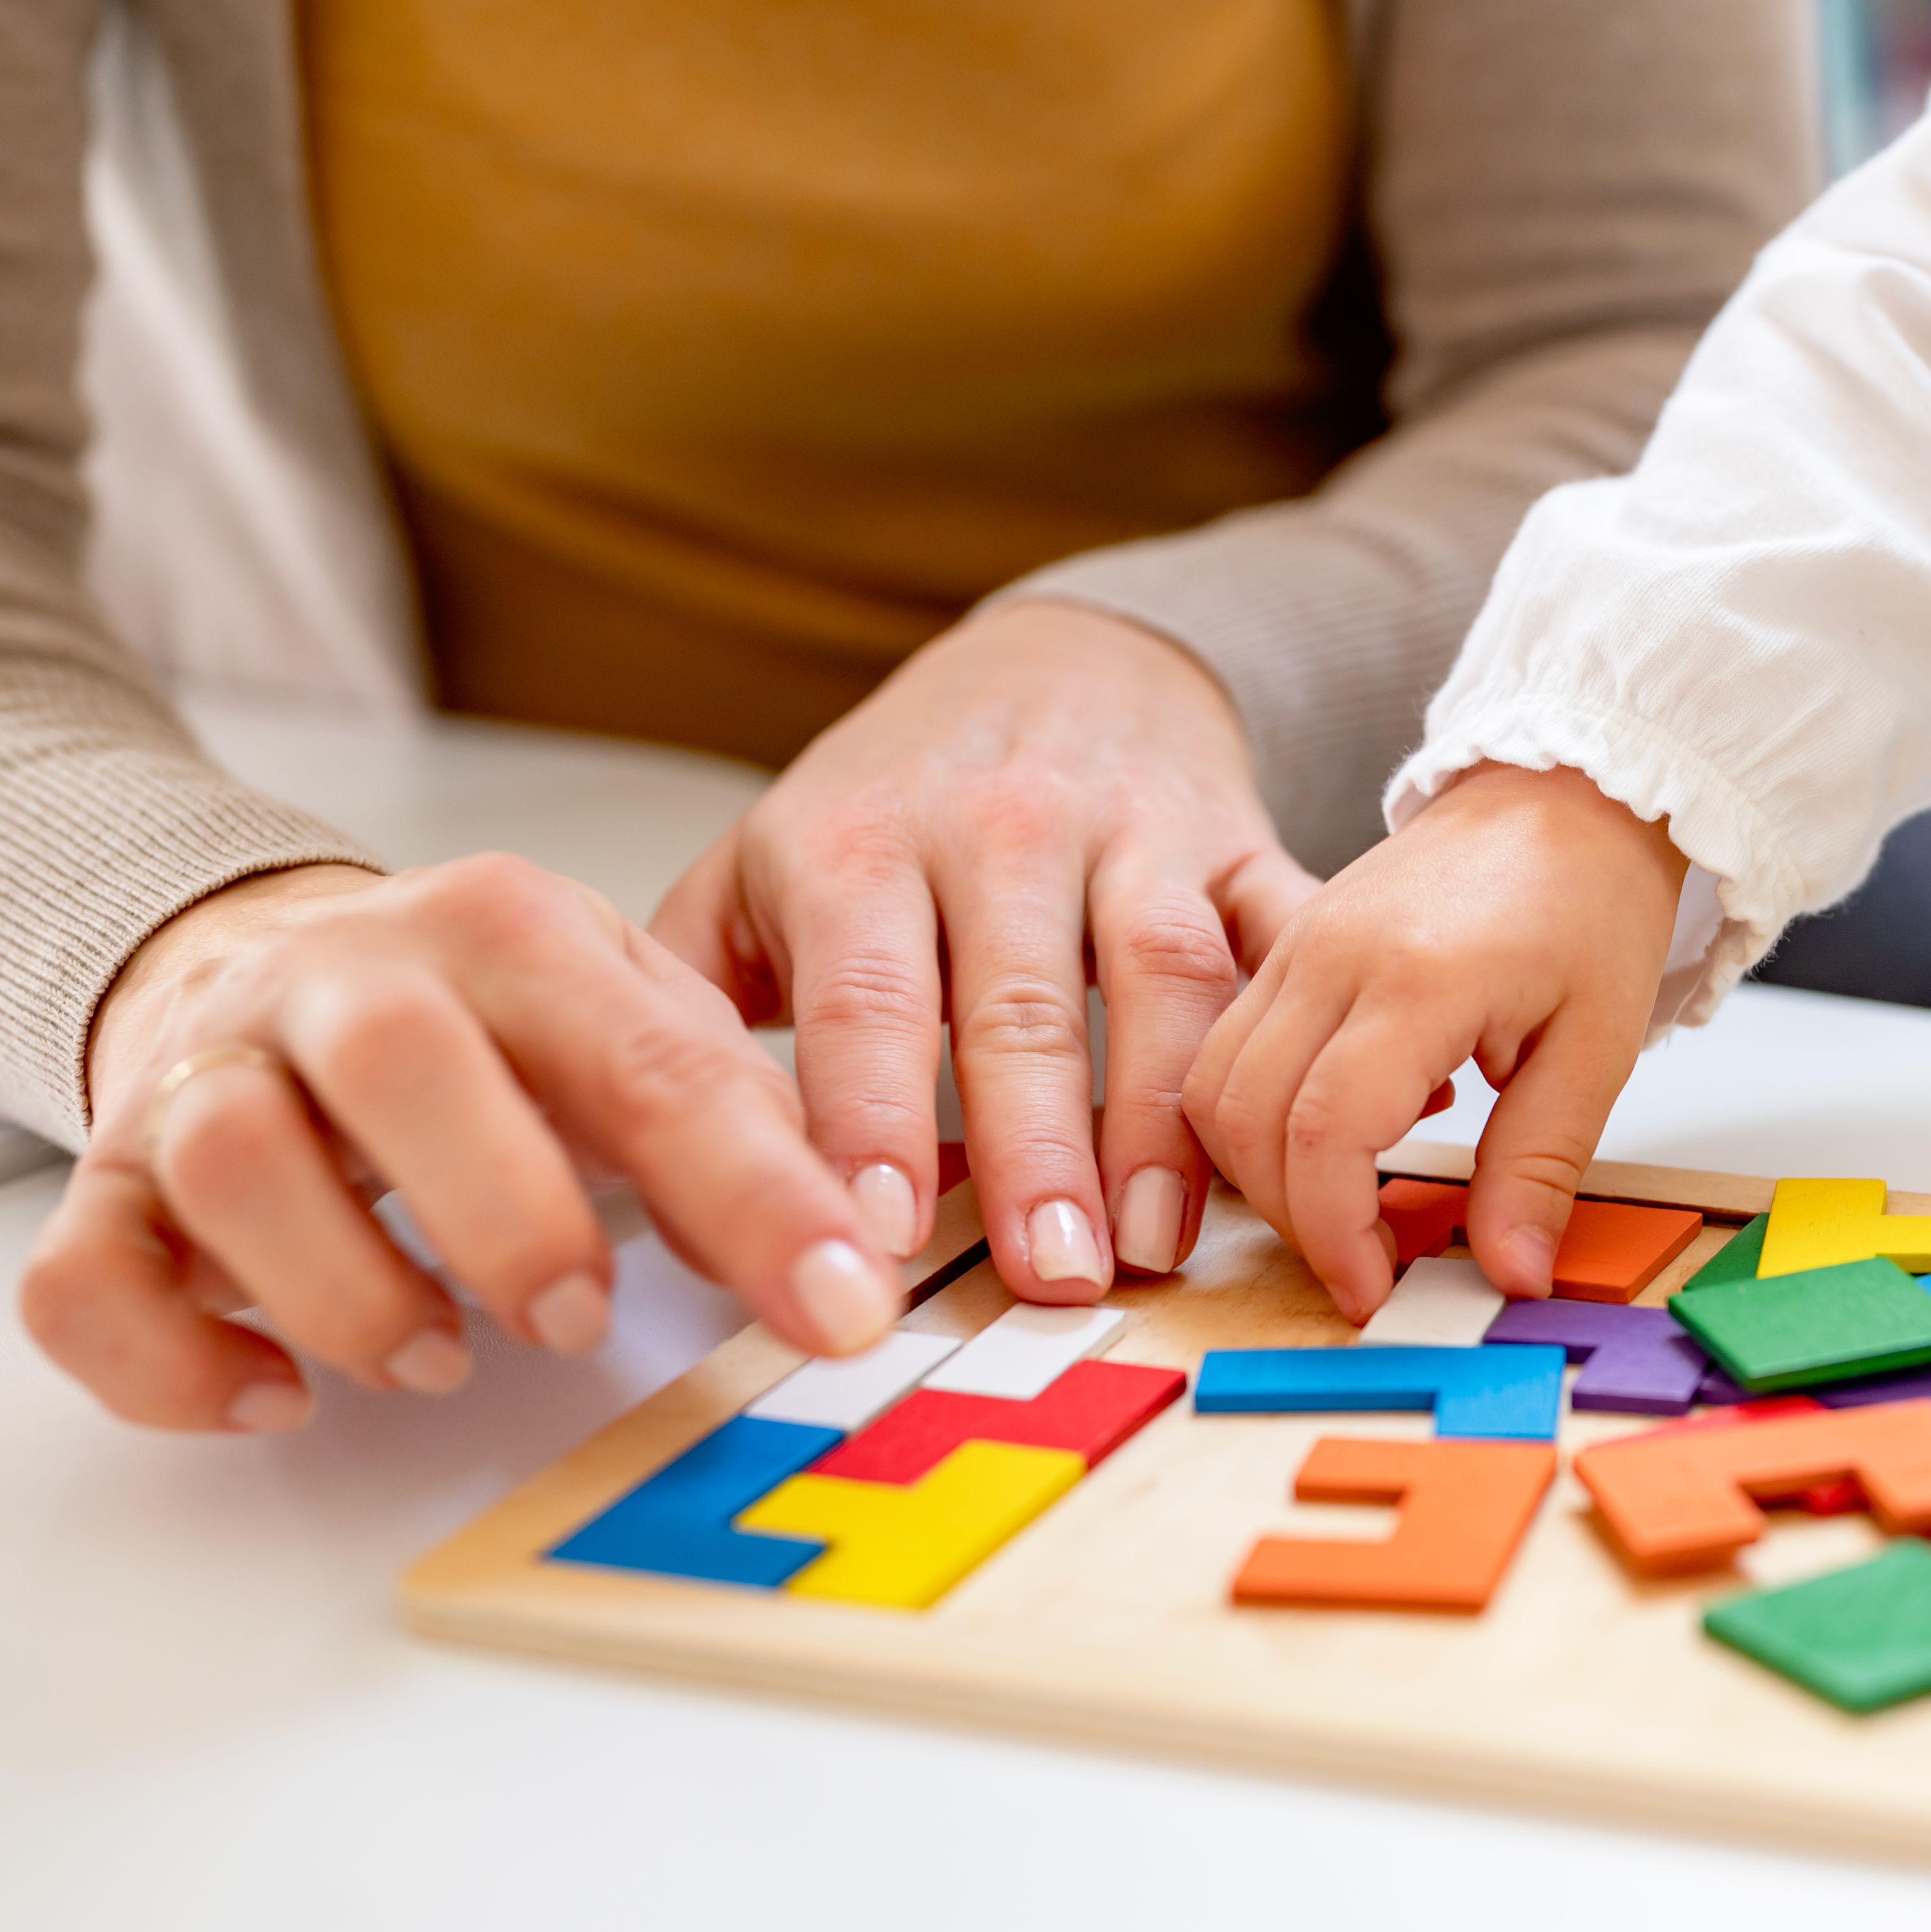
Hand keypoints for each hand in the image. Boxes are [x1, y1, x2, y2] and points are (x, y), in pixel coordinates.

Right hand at [22, 857, 897, 1431]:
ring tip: (438, 1359)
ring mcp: (208, 1075)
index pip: (649, 1059)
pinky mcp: (106, 1182)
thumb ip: (737, 1124)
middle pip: (405, 1067)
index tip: (842, 1304)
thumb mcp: (634, 1025)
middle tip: (579, 1319)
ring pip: (236, 1164)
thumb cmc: (492, 1025)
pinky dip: (172, 1358)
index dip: (758, 1194)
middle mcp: (343, 982)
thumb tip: (849, 1252)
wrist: (268, 961)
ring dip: (348, 1288)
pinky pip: (82, 1278)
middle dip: (508, 1212)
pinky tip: (276, 1393)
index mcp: (504, 932)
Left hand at [652, 602, 1318, 1303]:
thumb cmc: (896, 801)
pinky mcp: (1241, 841)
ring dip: (1168, 1119)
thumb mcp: (757, 866)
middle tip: (1046, 1275)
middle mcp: (1000, 826)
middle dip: (1036, 1149)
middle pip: (1024, 1003)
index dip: (870, 1115)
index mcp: (861, 841)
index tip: (873, 1231)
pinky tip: (1312, 1125)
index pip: (864, 993)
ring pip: (1165, 978)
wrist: (1066, 656)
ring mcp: (1135, 830)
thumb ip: (682, 1001)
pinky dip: (1305, 1029)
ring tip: (1153, 1238)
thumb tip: (618, 1162)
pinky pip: (1284, 937)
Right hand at [1184, 763, 1685, 1322]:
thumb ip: (1540, 1166)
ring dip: (1260, 1172)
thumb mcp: (1595, 1048)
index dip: (1336, 1233)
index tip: (1374, 1290)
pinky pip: (1228, 1049)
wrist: (1565, 789)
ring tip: (1345, 1211)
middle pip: (1247, 1118)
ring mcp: (1299, 945)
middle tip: (1364, 1264)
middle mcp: (1333, 955)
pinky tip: (1336, 1138)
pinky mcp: (1288, 946)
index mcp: (1419, 977)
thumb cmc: (1590, 901)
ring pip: (1214, 1087)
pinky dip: (1256, 1117)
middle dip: (1293, 1217)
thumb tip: (1511, 1273)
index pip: (1327, 1131)